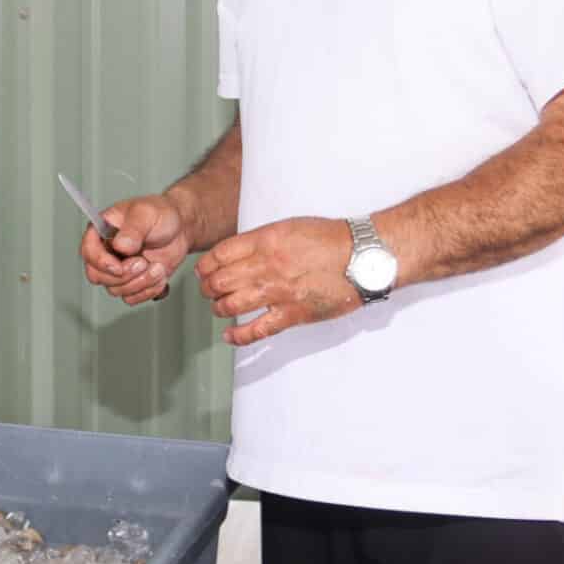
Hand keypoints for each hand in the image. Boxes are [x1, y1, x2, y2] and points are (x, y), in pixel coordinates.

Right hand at [80, 194, 189, 304]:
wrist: (180, 229)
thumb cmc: (160, 214)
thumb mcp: (146, 214)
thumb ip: (132, 228)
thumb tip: (120, 245)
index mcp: (102, 230)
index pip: (88, 251)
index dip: (101, 263)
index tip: (119, 266)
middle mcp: (106, 251)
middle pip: (98, 276)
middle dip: (124, 275)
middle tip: (143, 263)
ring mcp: (118, 269)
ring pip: (116, 289)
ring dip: (141, 282)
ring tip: (158, 267)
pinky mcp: (131, 281)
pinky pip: (131, 297)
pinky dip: (148, 290)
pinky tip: (159, 276)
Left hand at [195, 217, 357, 345]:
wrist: (362, 256)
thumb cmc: (331, 239)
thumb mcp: (290, 226)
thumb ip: (262, 239)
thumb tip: (240, 252)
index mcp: (266, 241)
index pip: (220, 255)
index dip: (205, 266)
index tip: (202, 271)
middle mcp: (267, 266)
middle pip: (220, 281)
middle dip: (207, 288)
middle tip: (207, 290)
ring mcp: (279, 292)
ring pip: (232, 305)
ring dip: (219, 308)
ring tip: (218, 308)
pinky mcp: (293, 314)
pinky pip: (257, 330)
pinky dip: (238, 336)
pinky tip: (229, 336)